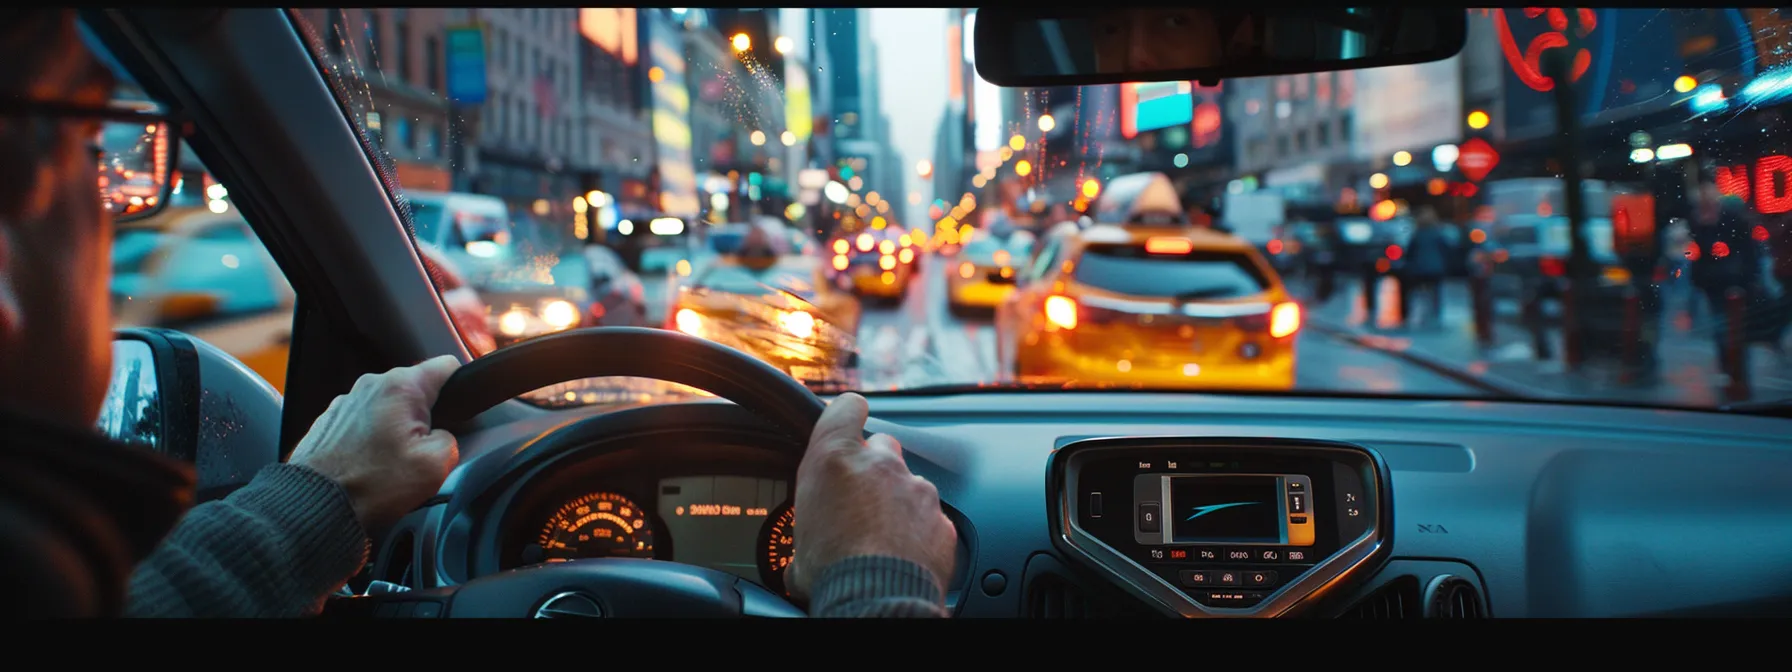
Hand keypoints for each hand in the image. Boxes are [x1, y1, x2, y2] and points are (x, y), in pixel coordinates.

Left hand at [288, 355, 460, 533]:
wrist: (315, 506)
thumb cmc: (369, 485)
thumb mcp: (436, 466)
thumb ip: (451, 440)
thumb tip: (441, 438)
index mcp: (401, 387)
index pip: (447, 366)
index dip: (462, 388)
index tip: (461, 412)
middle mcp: (370, 385)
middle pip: (417, 391)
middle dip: (426, 418)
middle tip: (422, 453)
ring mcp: (345, 402)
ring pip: (389, 409)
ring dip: (396, 431)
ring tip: (391, 465)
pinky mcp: (329, 421)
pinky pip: (364, 423)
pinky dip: (371, 441)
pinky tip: (370, 467)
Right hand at [785, 393, 955, 601]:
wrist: (877, 600)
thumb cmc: (832, 571)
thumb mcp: (799, 541)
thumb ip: (809, 522)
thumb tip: (802, 553)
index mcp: (835, 459)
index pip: (846, 408)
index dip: (847, 415)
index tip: (848, 421)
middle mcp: (880, 465)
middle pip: (882, 447)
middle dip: (873, 469)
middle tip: (859, 502)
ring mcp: (916, 490)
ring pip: (909, 484)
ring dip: (898, 504)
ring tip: (882, 539)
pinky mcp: (941, 519)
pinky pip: (930, 518)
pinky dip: (920, 532)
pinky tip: (904, 555)